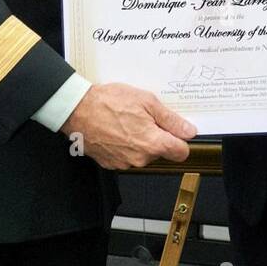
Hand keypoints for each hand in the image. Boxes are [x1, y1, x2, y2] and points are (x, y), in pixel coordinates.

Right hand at [62, 82, 195, 168]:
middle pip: (161, 152)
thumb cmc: (110, 102)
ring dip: (140, 140)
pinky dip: (125, 145)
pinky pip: (126, 156)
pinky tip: (116, 130)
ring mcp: (124, 163)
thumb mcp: (147, 102)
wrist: (77, 109)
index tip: (175, 130)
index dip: (181, 140)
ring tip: (127, 121)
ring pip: (143, 154)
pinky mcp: (110, 163)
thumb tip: (189, 131)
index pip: (181, 153)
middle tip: (144, 117)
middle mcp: (140, 158)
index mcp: (153, 144)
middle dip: (157, 136)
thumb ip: (171, 120)